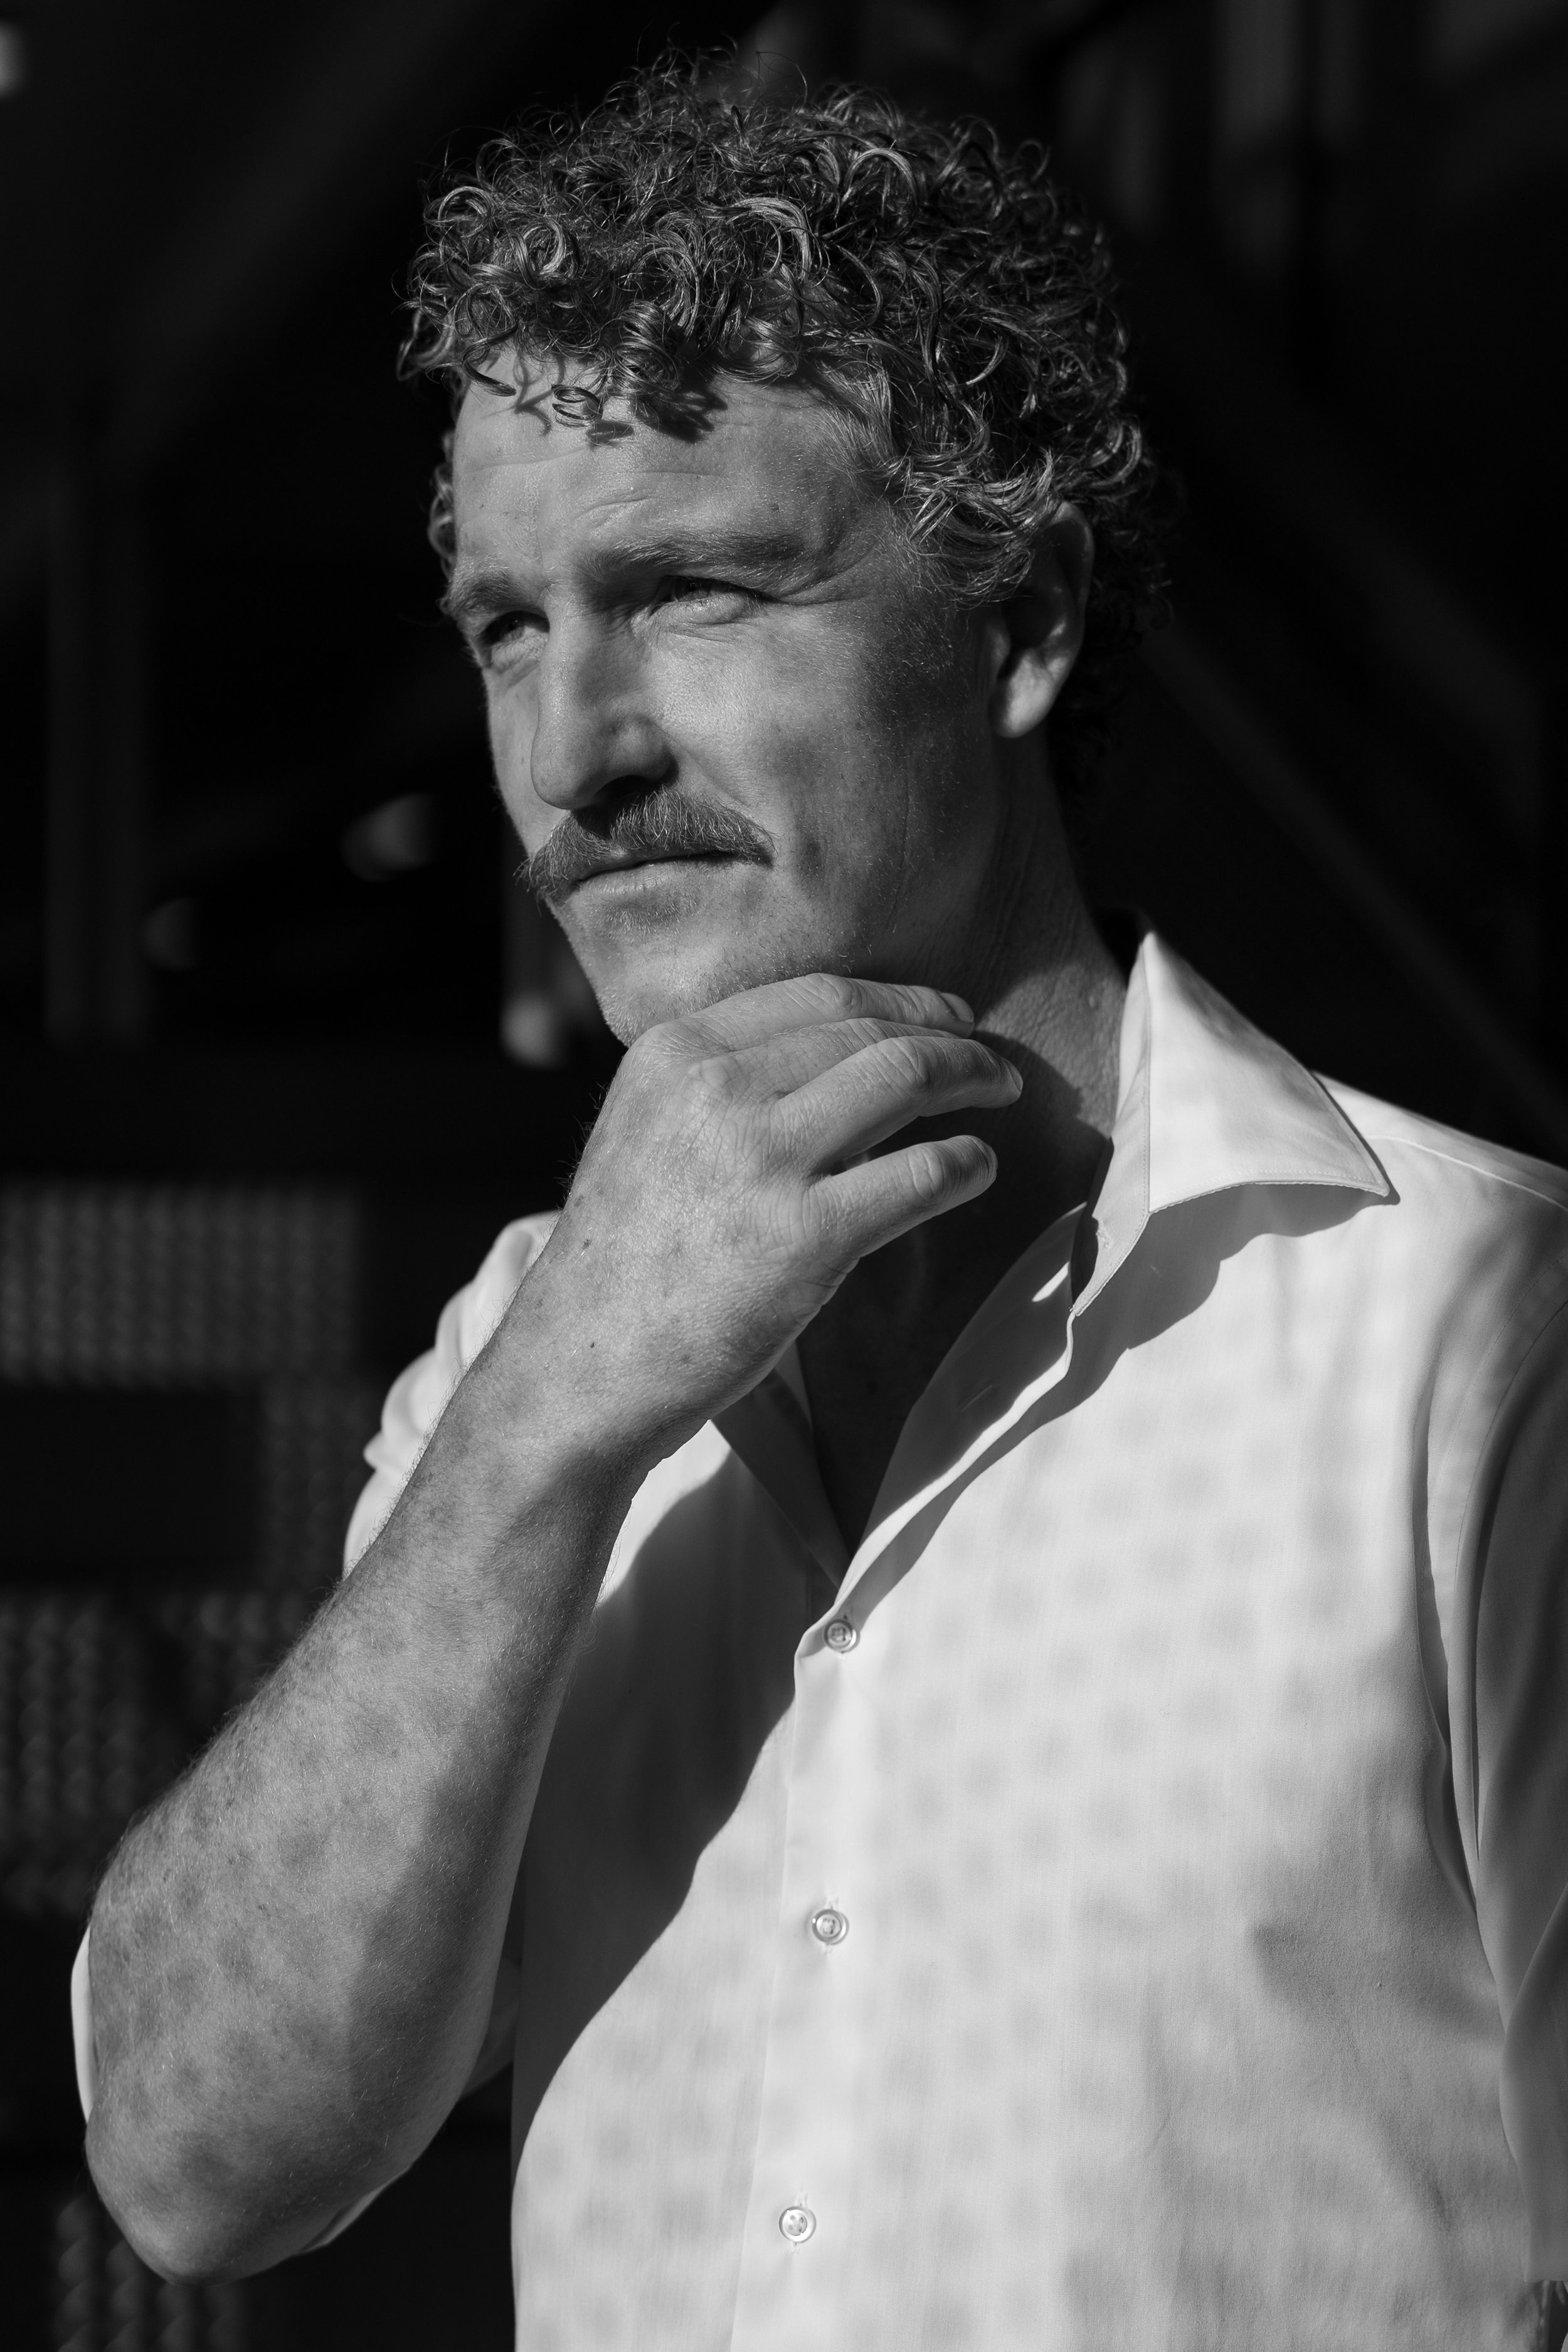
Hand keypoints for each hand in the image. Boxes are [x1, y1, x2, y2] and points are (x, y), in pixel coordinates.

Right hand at [514, 972, 1021, 1453]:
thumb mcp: (646, 1130)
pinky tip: (979, 1169)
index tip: (941, 1014)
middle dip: (946, 1032)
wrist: (584, 1364)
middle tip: (987, 1057)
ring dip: (971, 1076)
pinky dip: (968, 1163)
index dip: (898, 997)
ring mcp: (762, 1159)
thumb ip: (719, 1084)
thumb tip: (833, 1057)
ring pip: (905, 1076)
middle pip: (868, 1027)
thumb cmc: (624, 1260)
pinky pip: (923, 1173)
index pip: (816, 994)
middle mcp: (715, 1088)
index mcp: (675, 1052)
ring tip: (999, 1093)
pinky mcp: (806, 1236)